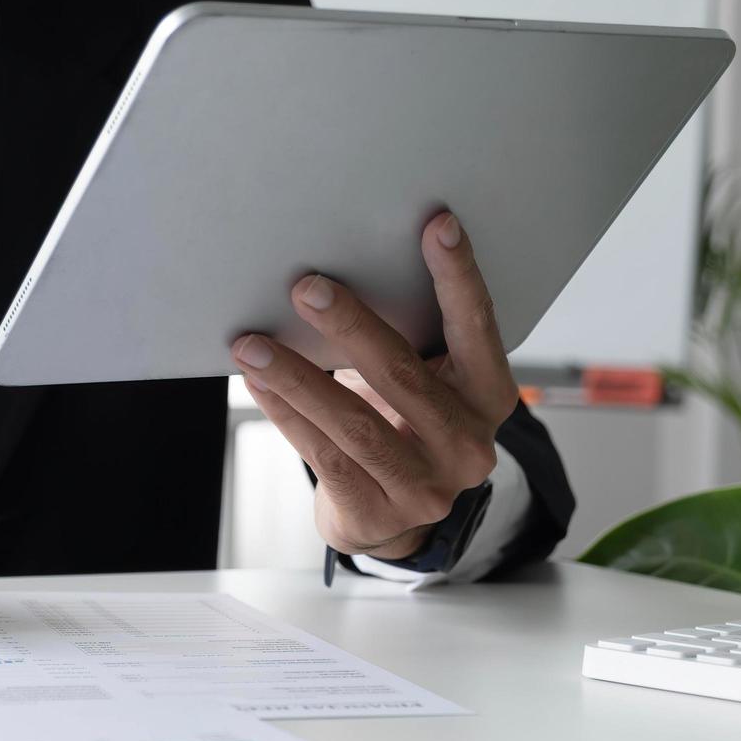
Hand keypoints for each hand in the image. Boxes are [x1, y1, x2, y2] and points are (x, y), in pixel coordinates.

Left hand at [230, 211, 516, 560]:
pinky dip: (285, 413)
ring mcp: (426, 487)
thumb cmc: (401, 424)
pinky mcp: (378, 513)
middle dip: (351, 327)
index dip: (458, 276)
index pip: (478, 327)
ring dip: (296, 377)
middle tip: (307, 287)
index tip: (438, 224)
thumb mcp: (421, 382)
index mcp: (489, 397)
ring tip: (251, 344)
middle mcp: (468, 445)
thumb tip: (334, 276)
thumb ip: (404, 339)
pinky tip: (258, 383)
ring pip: (354, 423)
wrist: (390, 517)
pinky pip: (324, 455)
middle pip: (405, 376)